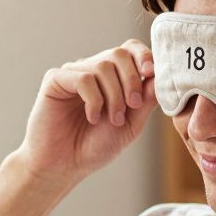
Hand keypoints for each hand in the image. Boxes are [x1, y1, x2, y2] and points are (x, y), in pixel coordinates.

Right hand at [14, 40, 157, 183]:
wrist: (63, 166)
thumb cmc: (94, 147)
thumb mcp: (130, 125)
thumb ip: (146, 100)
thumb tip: (160, 76)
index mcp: (110, 77)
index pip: (129, 49)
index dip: (143, 56)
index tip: (150, 73)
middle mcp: (90, 70)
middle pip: (119, 54)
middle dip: (132, 80)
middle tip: (132, 106)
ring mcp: (72, 73)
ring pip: (103, 66)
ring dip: (114, 96)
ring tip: (111, 119)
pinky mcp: (55, 80)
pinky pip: (84, 78)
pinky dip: (94, 100)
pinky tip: (92, 117)